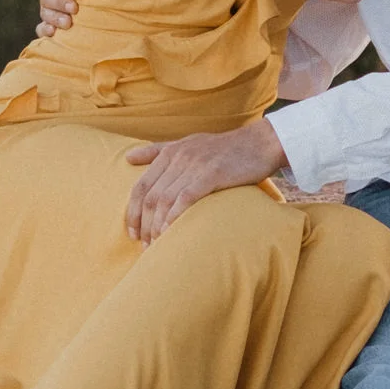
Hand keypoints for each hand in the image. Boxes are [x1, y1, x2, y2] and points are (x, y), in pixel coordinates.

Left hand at [125, 117, 284, 242]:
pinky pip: (186, 198)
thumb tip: (128, 157)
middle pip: (151, 197)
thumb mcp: (188, 142)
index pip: (141, 186)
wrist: (260, 143)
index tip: (133, 233)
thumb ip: (158, 151)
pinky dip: (175, 217)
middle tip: (145, 246)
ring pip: (165, 200)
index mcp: (170, 152)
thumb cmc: (224, 148)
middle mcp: (179, 157)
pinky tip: (172, 233)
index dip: (133, 212)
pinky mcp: (212, 173)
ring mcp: (195, 165)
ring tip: (157, 245)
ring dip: (157, 227)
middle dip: (144, 225)